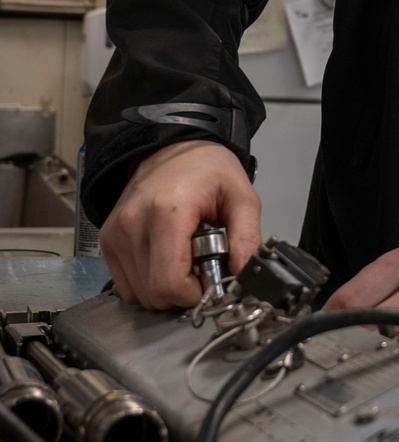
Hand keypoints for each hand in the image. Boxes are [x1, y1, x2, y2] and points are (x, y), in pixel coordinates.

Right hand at [99, 140, 260, 309]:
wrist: (173, 147)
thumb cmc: (208, 169)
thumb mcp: (242, 197)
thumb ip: (247, 238)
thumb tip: (244, 276)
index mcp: (167, 212)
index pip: (169, 284)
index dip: (194, 294)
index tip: (209, 278)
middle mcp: (133, 223)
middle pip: (154, 294)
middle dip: (182, 291)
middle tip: (200, 265)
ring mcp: (115, 233)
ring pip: (138, 294)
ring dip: (164, 287)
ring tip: (183, 257)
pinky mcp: (108, 240)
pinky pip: (126, 285)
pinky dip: (147, 282)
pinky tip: (164, 259)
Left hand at [322, 246, 398, 370]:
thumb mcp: (382, 285)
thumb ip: (351, 302)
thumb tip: (309, 332)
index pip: (350, 300)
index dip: (331, 323)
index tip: (323, 337)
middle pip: (370, 329)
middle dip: (355, 345)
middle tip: (351, 353)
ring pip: (390, 353)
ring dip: (380, 362)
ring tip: (382, 357)